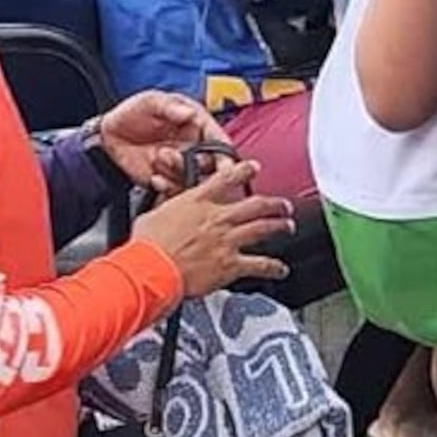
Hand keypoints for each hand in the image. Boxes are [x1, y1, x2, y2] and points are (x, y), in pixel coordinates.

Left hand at [93, 92, 221, 188]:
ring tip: (159, 158)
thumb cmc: (133, 112)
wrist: (109, 134)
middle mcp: (194, 146)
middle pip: (212, 164)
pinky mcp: (168, 179)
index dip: (224, 152)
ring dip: (178, 172)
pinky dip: (168, 186)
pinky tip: (155, 176)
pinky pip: (176, 190)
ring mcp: (181, 165)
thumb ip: (169, 107)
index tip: (226, 163)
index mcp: (197, 124)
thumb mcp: (149, 102)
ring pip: (195, 179)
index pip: (219, 140)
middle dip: (199, 165)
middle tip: (179, 157)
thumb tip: (189, 114)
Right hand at [132, 158, 292, 294]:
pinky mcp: (231, 264)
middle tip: (283, 204)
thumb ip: (166, 204)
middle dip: (274, 203)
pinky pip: (260, 265)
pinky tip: (281, 269)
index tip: (254, 167)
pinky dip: (274, 268)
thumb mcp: (153, 214)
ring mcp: (228, 240)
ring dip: (280, 226)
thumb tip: (164, 197)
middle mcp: (218, 218)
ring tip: (288, 226)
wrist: (151, 269)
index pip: (227, 179)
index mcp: (198, 202)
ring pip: (264, 228)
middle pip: (256, 204)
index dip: (244, 170)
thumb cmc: (148, 246)